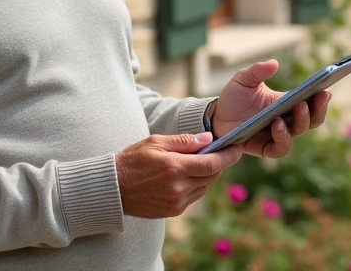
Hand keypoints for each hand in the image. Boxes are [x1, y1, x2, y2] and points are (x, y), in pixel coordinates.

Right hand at [116, 132, 242, 218]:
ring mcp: (176, 202)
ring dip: (208, 174)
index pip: (212, 164)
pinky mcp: (173, 211)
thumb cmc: (132, 160)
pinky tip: (188, 175)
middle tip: (220, 151)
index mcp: (174, 168)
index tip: (237, 148)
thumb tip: (208, 139)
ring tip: (201, 162)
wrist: (112, 189)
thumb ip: (184, 141)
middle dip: (219, 163)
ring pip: (205, 187)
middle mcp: (178, 188)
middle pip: (212, 176)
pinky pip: (195, 196)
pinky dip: (197, 184)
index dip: (229, 156)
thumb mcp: (156, 142)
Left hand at [211, 59, 330, 158]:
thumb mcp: (243, 79)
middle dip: (317, 109)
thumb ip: (257, 71)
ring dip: (301, 121)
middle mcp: (287, 121)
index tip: (326, 89)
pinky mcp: (265, 148)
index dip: (321, 98)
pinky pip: (280, 148)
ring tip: (296, 108)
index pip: (311, 103)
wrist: (215, 118)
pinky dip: (282, 138)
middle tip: (317, 96)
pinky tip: (276, 125)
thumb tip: (274, 63)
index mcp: (287, 103)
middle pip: (312, 120)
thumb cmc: (234, 98)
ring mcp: (277, 136)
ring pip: (298, 133)